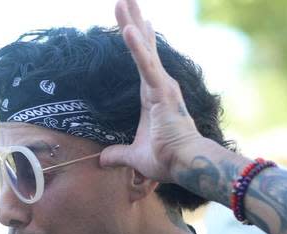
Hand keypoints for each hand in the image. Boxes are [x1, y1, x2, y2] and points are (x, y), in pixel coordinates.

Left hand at [99, 0, 206, 182]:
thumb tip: (102, 160)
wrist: (185, 165)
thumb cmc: (166, 159)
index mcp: (153, 95)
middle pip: (143, 46)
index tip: (132, 21)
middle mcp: (159, 84)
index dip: (138, 41)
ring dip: (132, 24)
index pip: (143, 61)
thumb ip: (117, 154)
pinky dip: (137, 47)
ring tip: (122, 0)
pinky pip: (146, 65)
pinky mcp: (161, 91)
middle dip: (132, 21)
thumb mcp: (134, 156)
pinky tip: (127, 29)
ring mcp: (161, 85)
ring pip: (143, 49)